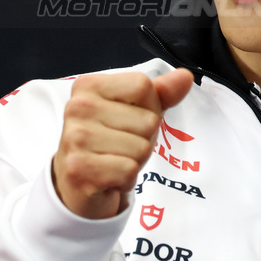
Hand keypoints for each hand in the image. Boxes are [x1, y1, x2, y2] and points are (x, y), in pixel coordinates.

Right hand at [52, 69, 193, 218]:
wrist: (77, 183)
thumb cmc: (108, 143)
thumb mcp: (135, 113)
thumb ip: (161, 94)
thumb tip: (185, 77)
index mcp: (89, 86)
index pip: (143, 86)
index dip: (149, 108)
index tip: (128, 121)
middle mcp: (77, 107)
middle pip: (147, 120)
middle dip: (143, 139)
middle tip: (119, 147)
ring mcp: (76, 137)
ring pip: (141, 148)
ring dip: (135, 161)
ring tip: (114, 161)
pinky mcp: (79, 168)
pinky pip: (129, 171)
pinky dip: (126, 180)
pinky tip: (109, 177)